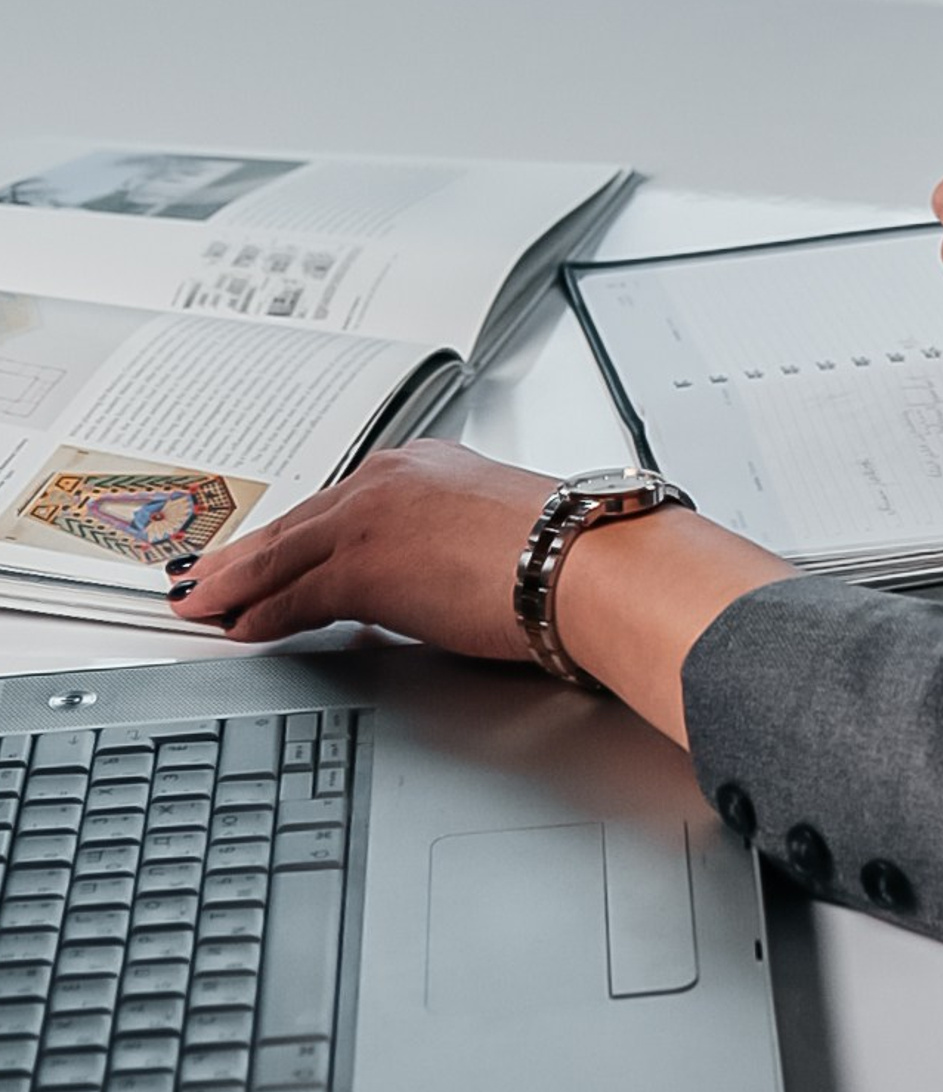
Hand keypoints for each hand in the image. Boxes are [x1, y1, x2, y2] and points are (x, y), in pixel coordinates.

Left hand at [174, 441, 786, 748]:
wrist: (587, 563)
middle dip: (251, 554)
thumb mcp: (502, 533)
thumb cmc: (572, 555)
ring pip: (286, 553)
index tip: (273, 548)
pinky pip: (295, 594)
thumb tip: (439, 583)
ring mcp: (374, 516)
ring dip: (239, 583)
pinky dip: (261, 612)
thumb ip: (455, 545)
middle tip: (209, 574)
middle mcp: (395, 477)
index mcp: (430, 464)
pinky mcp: (365, 564)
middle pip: (302, 521)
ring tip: (206, 604)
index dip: (299, 531)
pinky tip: (243, 627)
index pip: (343, 500)